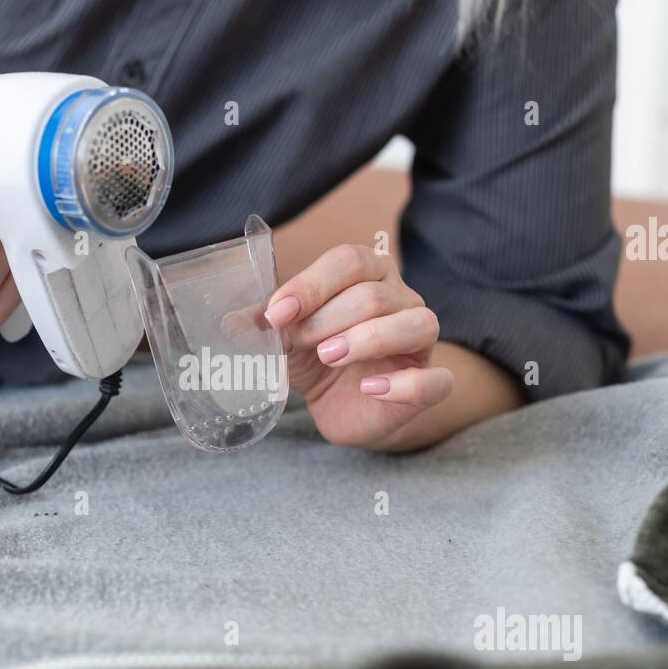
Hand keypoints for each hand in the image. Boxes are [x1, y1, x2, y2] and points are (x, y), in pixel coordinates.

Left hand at [264, 244, 453, 449]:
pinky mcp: (431, 382)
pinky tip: (370, 388)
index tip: (277, 313)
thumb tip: (232, 322)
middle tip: (300, 342)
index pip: (349, 261)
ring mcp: (422, 341)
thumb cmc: (319, 359)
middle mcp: (402, 299)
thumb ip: (265, 325)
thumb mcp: (286, 338)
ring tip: (330, 357)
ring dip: (367, 340)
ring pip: (416, 324)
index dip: (311, 285)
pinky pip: (435, 380)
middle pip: (373, 295)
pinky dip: (404, 385)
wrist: (343, 407)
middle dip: (328, 319)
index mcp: (368, 274)